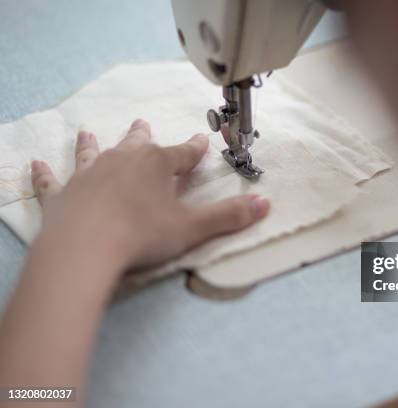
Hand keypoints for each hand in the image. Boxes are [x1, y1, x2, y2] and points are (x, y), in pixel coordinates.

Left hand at [30, 119, 269, 279]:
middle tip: (143, 123)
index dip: (194, 148)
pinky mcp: (61, 195)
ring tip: (89, 132)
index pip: (183, 153)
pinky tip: (36, 165)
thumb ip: (229, 216)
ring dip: (93, 144)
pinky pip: (52, 181)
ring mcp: (89, 175)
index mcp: (157, 166)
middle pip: (137, 144)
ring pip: (93, 153)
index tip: (201, 140)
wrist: (85, 249)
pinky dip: (44, 174)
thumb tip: (265, 204)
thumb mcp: (193, 228)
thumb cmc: (142, 235)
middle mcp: (123, 161)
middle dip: (143, 135)